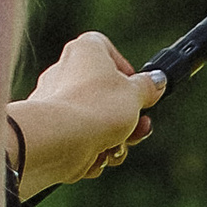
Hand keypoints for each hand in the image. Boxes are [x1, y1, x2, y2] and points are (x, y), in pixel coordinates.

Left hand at [9, 33, 163, 197]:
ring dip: (113, 140)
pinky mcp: (49, 129)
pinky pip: (79, 140)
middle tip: (139, 129)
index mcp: (85, 51)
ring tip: (114, 148)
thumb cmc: (97, 108)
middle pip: (104, 93)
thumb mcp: (136, 95)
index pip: (107, 50)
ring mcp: (54, 101)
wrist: (58, 140)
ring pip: (94, 121)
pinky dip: (91, 151)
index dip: (126, 71)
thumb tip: (157, 80)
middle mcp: (64, 70)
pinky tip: (94, 157)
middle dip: (126, 118)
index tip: (138, 91)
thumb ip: (148, 87)